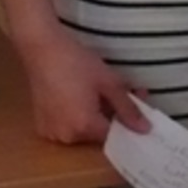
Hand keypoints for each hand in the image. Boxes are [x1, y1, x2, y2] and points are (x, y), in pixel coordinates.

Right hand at [14, 22, 147, 143]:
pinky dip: (77, 116)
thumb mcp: (109, 83)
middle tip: (124, 93)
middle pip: (99, 133)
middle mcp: (66, 137)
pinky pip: (68, 126)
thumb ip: (128, 108)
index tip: (137, 106)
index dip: (128, 121)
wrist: (41, 50)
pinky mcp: (41, 125)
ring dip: (95, 115)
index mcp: (84, 128)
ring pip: (83, 130)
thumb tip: (146, 129)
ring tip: (100, 92)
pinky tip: (80, 96)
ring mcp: (51, 132)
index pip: (115, 136)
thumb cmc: (77, 63)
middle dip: (113, 115)